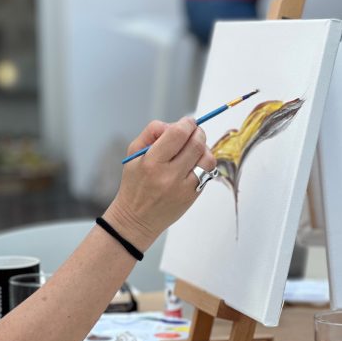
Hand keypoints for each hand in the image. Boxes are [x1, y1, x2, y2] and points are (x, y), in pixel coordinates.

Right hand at [104, 118, 215, 250]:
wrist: (137, 219)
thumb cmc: (134, 183)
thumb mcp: (133, 154)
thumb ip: (152, 132)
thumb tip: (174, 124)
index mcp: (151, 162)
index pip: (178, 134)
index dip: (186, 123)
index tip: (187, 122)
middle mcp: (169, 175)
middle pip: (196, 143)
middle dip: (197, 132)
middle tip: (193, 131)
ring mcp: (184, 188)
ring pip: (207, 158)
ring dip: (204, 147)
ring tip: (194, 148)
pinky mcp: (193, 196)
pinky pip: (208, 172)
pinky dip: (204, 162)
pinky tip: (194, 162)